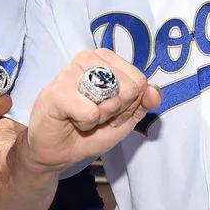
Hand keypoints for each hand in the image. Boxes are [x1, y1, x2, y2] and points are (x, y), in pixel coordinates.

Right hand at [24, 49, 160, 173]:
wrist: (54, 151)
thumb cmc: (87, 131)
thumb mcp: (123, 119)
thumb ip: (142, 103)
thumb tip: (155, 92)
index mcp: (105, 59)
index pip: (139, 80)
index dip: (130, 104)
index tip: (112, 112)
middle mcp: (88, 58)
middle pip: (130, 87)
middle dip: (118, 111)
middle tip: (97, 116)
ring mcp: (71, 72)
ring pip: (112, 98)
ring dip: (101, 117)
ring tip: (84, 117)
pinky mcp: (58, 91)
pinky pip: (92, 111)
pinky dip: (87, 124)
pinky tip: (73, 120)